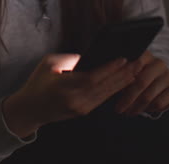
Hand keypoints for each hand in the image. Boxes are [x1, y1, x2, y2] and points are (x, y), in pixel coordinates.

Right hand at [2, 53, 135, 137]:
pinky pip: (103, 99)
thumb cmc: (37, 83)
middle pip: (104, 87)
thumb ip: (70, 59)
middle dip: (123, 75)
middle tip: (138, 63)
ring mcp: (81, 109)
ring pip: (106, 94)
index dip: (109, 69)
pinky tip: (124, 81)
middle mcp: (76, 101)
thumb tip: (90, 56)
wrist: (30, 109)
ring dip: (122, 82)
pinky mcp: (84, 112)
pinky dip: (115, 89)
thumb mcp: (49, 64)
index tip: (123, 59)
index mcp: (65, 88)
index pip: (93, 78)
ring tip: (136, 71)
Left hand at [115, 50, 168, 115]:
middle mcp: (159, 64)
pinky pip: (159, 103)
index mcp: (147, 55)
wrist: (163, 77)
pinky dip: (148, 109)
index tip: (116, 86)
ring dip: (136, 107)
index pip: (136, 63)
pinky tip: (141, 110)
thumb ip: (124, 74)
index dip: (126, 74)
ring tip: (127, 112)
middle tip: (118, 109)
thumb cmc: (141, 73)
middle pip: (141, 82)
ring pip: (149, 95)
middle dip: (128, 98)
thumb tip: (113, 83)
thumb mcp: (133, 70)